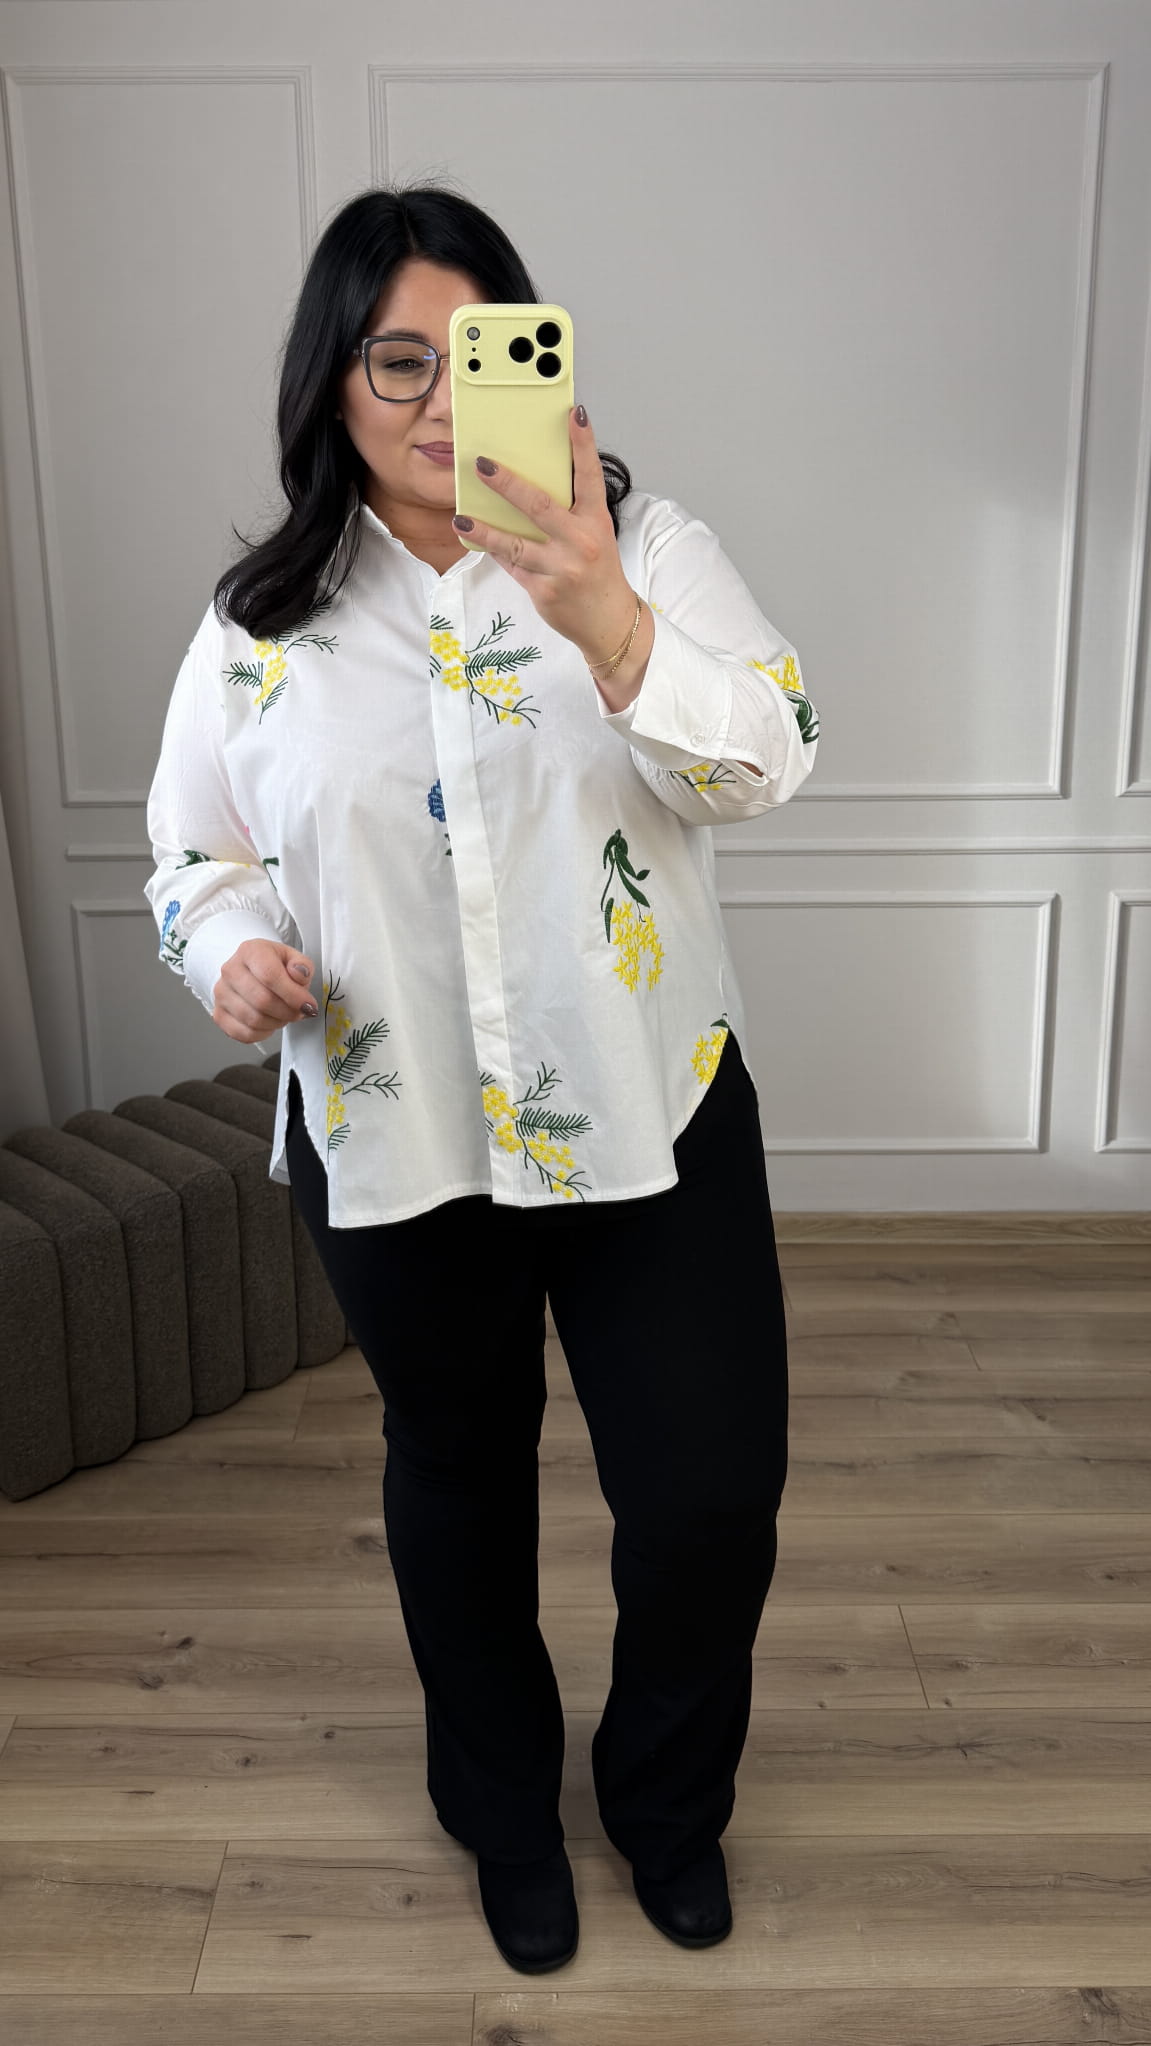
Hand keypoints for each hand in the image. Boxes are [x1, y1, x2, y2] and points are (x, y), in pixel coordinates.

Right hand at [212, 939, 316, 1043]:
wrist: (250, 970)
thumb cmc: (272, 965)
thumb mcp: (292, 958)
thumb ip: (302, 966)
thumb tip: (300, 974)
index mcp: (250, 951)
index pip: (270, 976)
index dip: (293, 995)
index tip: (308, 1005)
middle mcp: (230, 970)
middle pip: (262, 1000)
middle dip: (288, 1012)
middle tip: (299, 1012)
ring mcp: (221, 993)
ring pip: (254, 1020)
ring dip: (277, 1022)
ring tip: (284, 1015)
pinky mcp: (219, 1014)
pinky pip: (244, 1033)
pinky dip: (263, 1033)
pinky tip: (270, 1023)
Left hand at [453, 406, 641, 666]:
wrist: (609, 622)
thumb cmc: (598, 571)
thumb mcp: (593, 536)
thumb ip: (567, 513)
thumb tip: (525, 485)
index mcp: (596, 522)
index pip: (590, 476)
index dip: (583, 444)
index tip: (574, 414)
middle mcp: (580, 543)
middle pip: (539, 506)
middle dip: (508, 484)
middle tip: (482, 464)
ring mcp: (561, 568)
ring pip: (514, 544)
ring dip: (484, 530)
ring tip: (461, 517)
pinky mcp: (544, 591)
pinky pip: (511, 566)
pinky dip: (493, 551)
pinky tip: (473, 537)